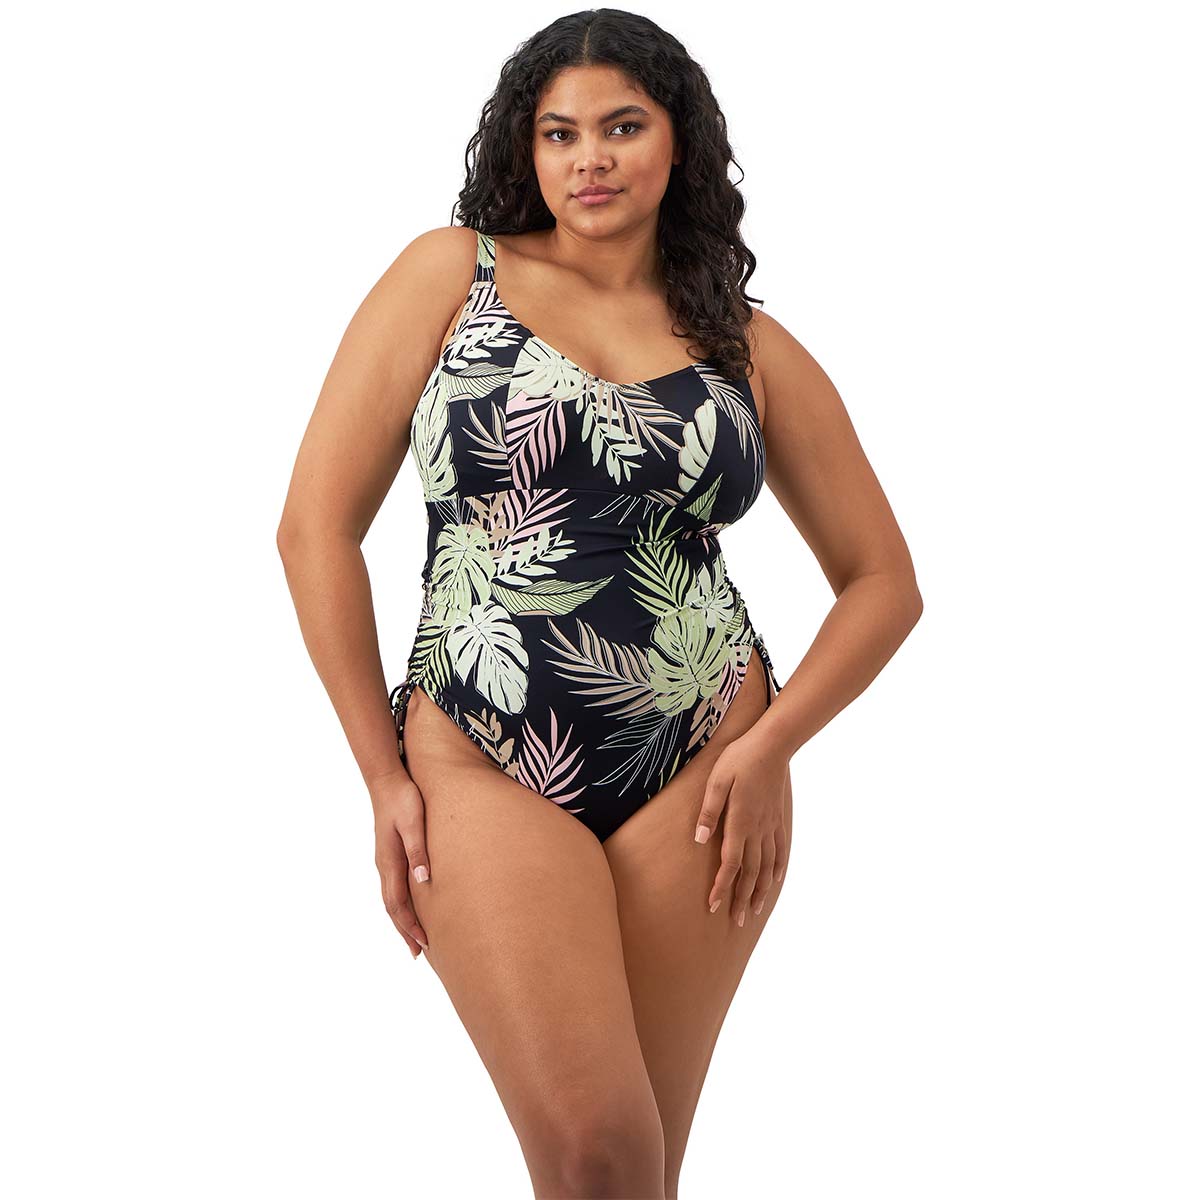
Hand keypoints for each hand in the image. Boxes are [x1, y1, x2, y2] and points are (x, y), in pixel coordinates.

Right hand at [369, 767, 431, 957]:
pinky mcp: (389, 854)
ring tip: (414, 938)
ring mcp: (385, 861)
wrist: (386, 780)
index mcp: (389, 862)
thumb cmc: (403, 799)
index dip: (410, 926)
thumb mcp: (414, 823)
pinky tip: (410, 907)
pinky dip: (400, 905)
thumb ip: (418, 851)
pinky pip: (393, 887)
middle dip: (404, 930)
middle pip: (392, 907)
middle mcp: (384, 865)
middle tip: (418, 953)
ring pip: (391, 899)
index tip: (424, 944)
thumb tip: (424, 881)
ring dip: (401, 920)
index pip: (397, 904)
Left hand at [694, 730, 789, 926]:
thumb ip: (709, 811)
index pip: (730, 864)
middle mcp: (758, 830)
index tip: (713, 906)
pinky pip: (780, 850)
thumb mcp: (716, 780)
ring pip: (768, 866)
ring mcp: (770, 825)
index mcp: (740, 822)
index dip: (721, 887)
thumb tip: (700, 840)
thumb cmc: (739, 759)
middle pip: (750, 873)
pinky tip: (776, 881)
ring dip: (761, 890)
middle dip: (742, 898)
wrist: (772, 745)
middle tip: (738, 921)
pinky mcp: (778, 818)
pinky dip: (778, 869)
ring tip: (756, 910)